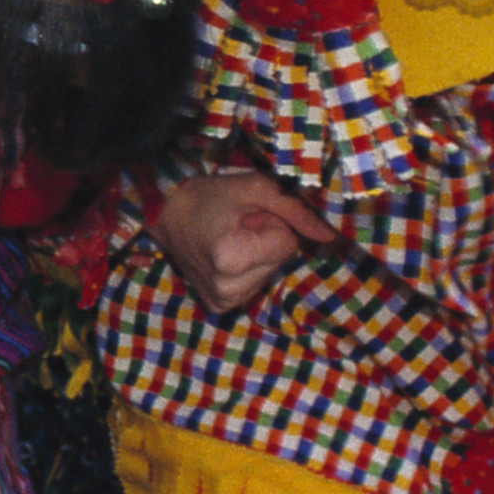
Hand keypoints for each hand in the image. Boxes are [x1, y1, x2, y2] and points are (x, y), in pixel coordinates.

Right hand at [153, 172, 332, 314]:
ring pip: (270, 274)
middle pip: (280, 261)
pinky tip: (225, 255)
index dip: (271, 223)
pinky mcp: (220, 305)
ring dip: (257, 254)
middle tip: (236, 226)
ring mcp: (222, 301)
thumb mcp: (255, 188)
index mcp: (232, 259)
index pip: (287, 244)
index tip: (245, 216)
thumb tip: (330, 236)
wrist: (163, 212)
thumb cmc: (208, 195)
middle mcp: (227, 289)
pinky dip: (246, 269)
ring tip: (229, 238)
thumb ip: (297, 211)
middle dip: (266, 240)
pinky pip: (255, 285)